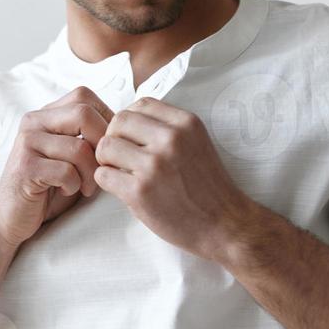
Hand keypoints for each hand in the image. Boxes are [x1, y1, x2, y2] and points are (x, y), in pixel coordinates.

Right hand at [0, 86, 113, 249]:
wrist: (12, 217)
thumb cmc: (49, 187)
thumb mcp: (71, 155)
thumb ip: (88, 136)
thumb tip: (123, 126)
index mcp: (46, 114)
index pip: (84, 96)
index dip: (105, 119)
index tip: (109, 146)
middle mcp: (34, 122)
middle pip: (83, 113)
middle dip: (102, 143)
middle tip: (102, 167)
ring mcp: (27, 143)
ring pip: (79, 146)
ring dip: (90, 173)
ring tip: (85, 186)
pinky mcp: (25, 168)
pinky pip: (66, 171)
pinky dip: (74, 185)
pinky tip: (66, 191)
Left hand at [93, 97, 250, 260]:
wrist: (225, 224)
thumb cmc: (207, 187)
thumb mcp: (197, 143)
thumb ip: (169, 129)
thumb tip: (127, 121)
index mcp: (186, 123)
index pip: (141, 104)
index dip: (131, 120)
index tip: (133, 138)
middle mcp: (171, 139)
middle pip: (119, 121)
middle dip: (114, 137)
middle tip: (121, 156)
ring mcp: (155, 165)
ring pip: (106, 146)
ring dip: (107, 160)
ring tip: (120, 172)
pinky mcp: (141, 191)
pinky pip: (103, 175)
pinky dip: (107, 181)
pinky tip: (122, 188)